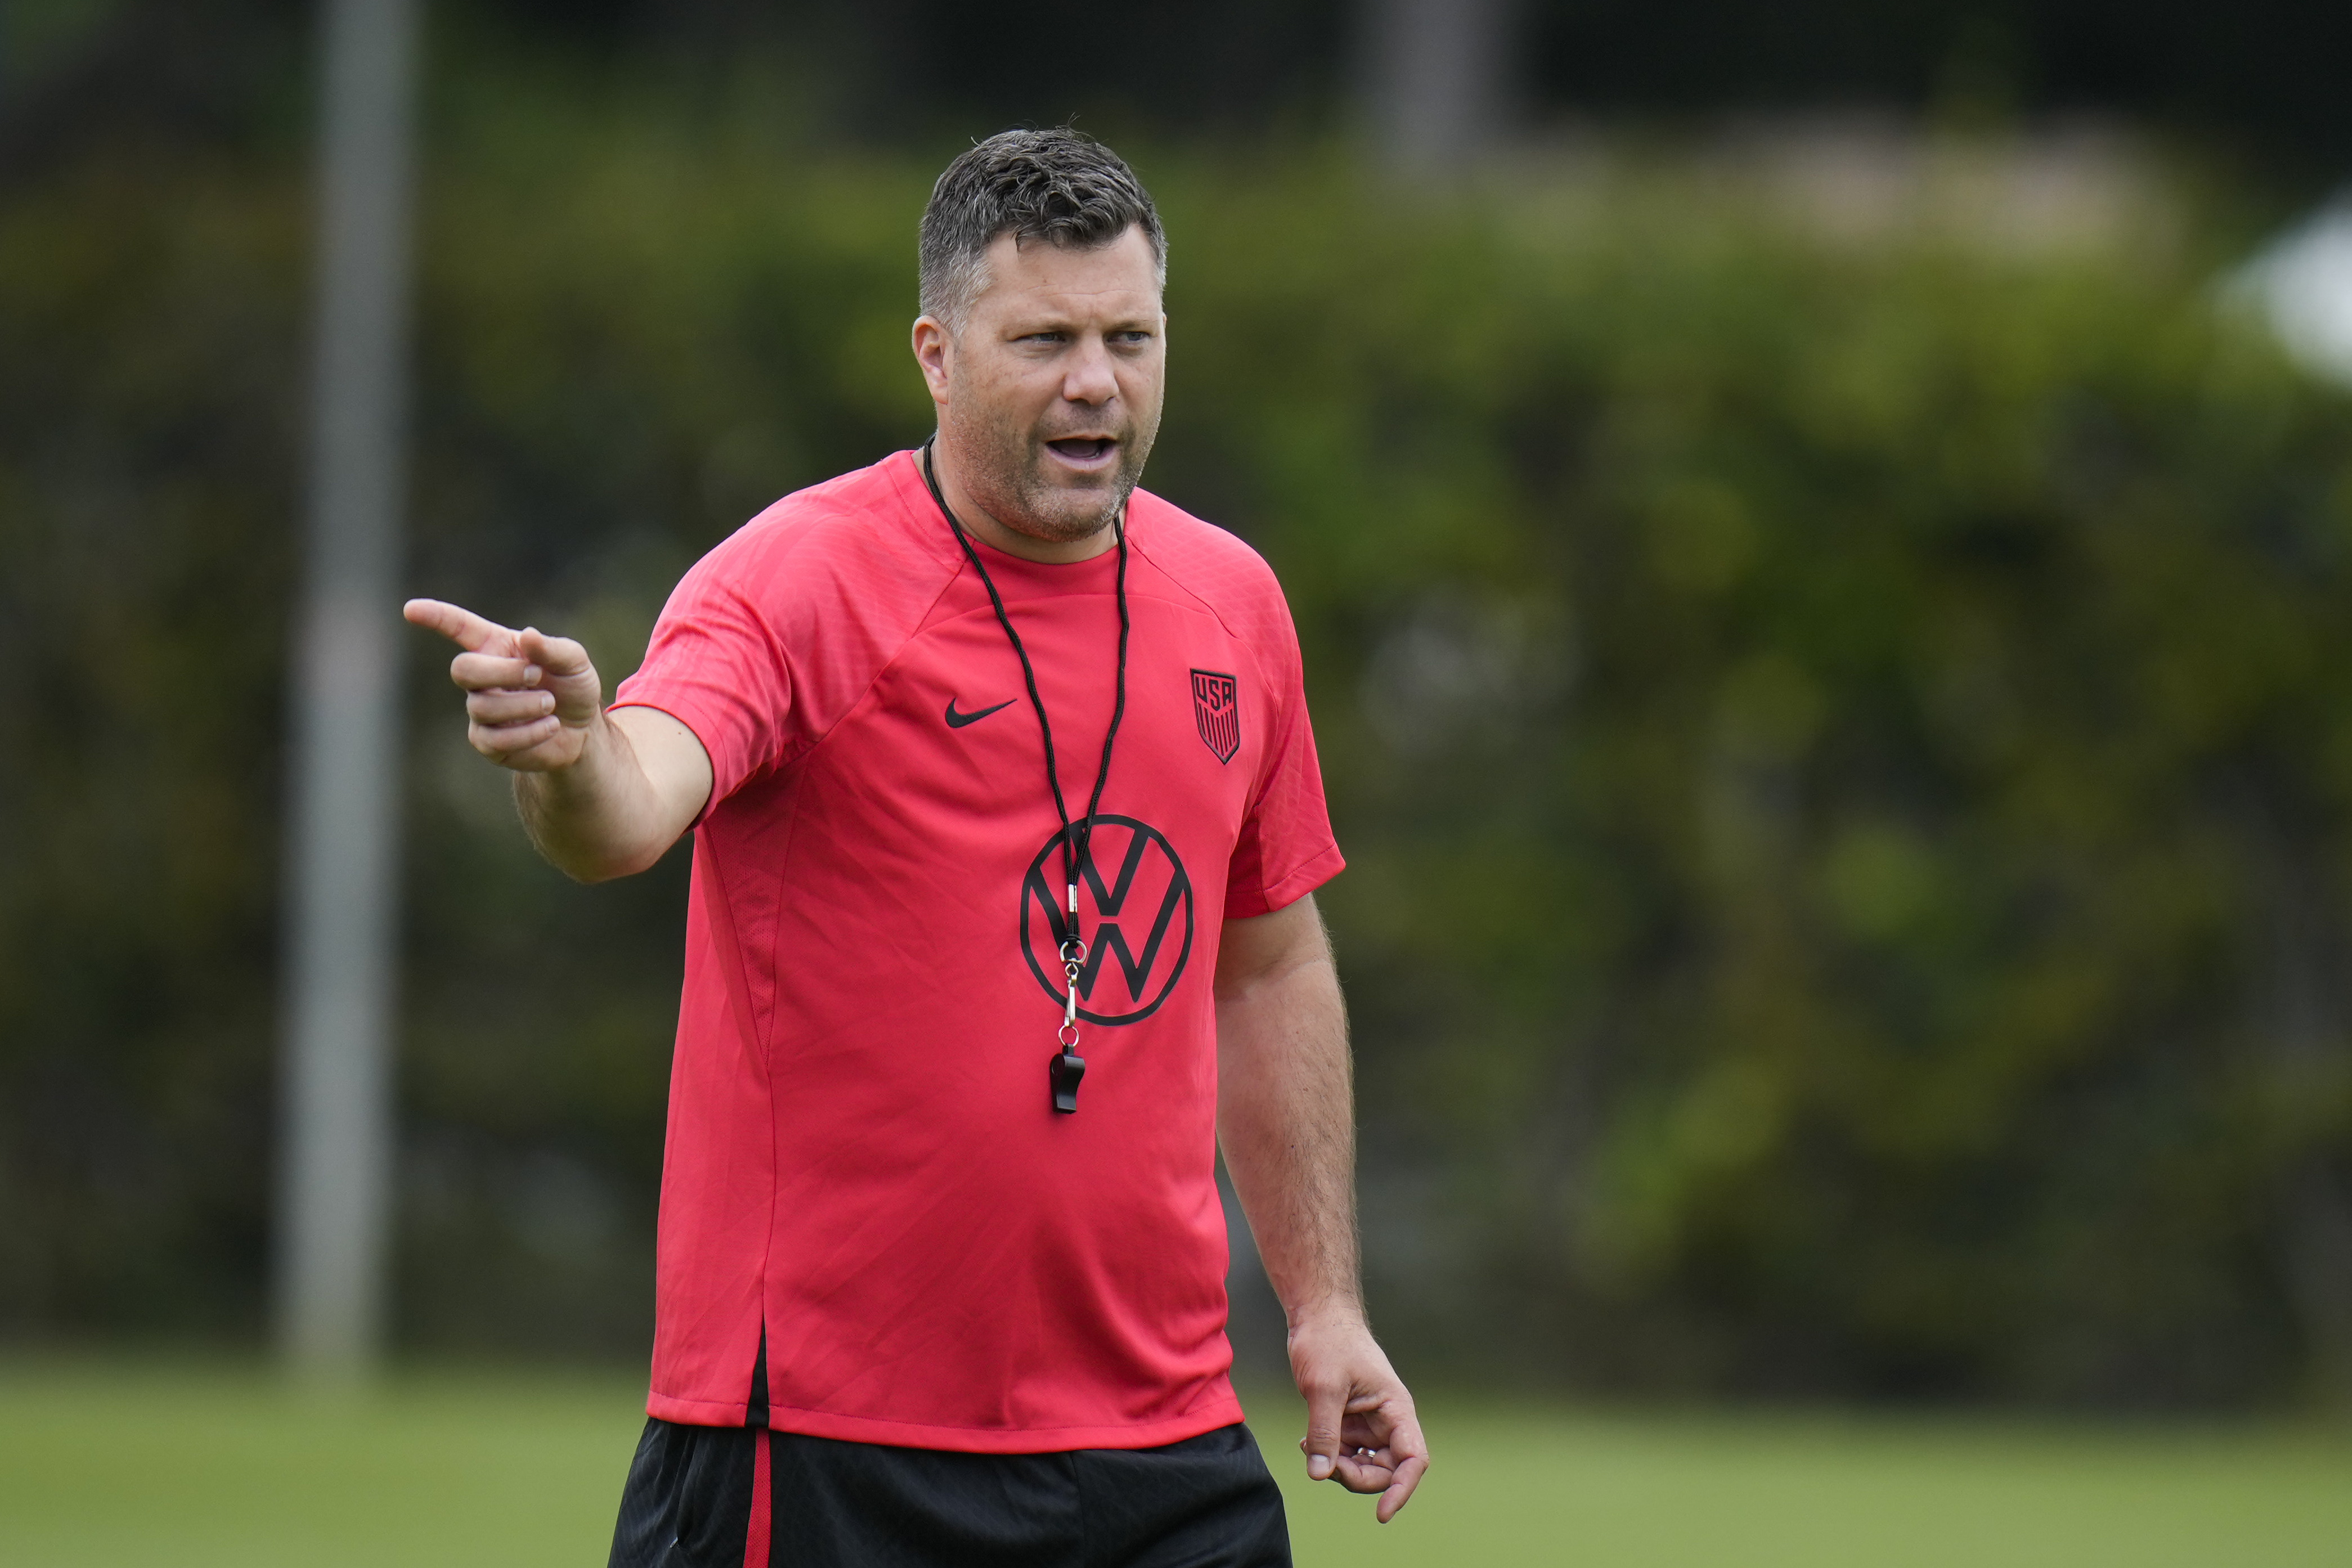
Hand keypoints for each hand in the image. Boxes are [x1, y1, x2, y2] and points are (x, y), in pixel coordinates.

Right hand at [403, 598, 602, 771]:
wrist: (583, 730)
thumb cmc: (571, 686)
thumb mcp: (574, 661)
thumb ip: (554, 648)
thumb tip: (527, 635)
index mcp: (497, 647)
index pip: (458, 627)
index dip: (435, 617)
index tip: (411, 609)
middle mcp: (482, 677)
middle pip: (463, 669)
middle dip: (501, 673)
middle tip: (537, 677)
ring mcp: (480, 710)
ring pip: (482, 706)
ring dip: (524, 705)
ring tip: (550, 704)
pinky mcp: (487, 743)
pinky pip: (493, 739)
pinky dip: (528, 732)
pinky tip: (549, 726)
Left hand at [1289, 1310, 1428, 1523]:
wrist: (1316, 1316)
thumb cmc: (1328, 1341)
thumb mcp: (1323, 1387)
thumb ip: (1324, 1432)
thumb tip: (1320, 1473)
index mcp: (1396, 1409)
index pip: (1412, 1459)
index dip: (1402, 1489)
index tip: (1382, 1514)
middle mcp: (1388, 1420)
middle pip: (1387, 1470)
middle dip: (1358, 1478)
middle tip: (1325, 1466)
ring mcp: (1369, 1423)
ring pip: (1365, 1466)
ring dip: (1340, 1468)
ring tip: (1308, 1447)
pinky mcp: (1351, 1422)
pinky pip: (1347, 1453)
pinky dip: (1329, 1456)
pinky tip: (1306, 1443)